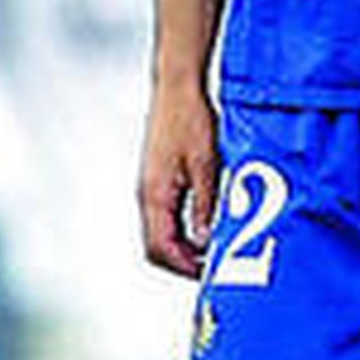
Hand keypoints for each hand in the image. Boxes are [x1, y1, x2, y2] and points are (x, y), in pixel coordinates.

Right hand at [139, 78, 219, 278]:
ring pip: (161, 231)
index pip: (160, 248)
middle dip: (182, 262)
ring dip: (183, 246)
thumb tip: (207, 241)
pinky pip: (166, 215)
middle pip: (156, 245)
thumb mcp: (207, 165)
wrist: (178, 86)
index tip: (209, 273)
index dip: (184, 267)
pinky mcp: (159, 177)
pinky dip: (183, 228)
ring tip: (211, 248)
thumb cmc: (190, 118)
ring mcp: (151, 185)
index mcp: (155, 194)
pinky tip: (204, 223)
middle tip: (211, 267)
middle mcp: (148, 193)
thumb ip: (206, 205)